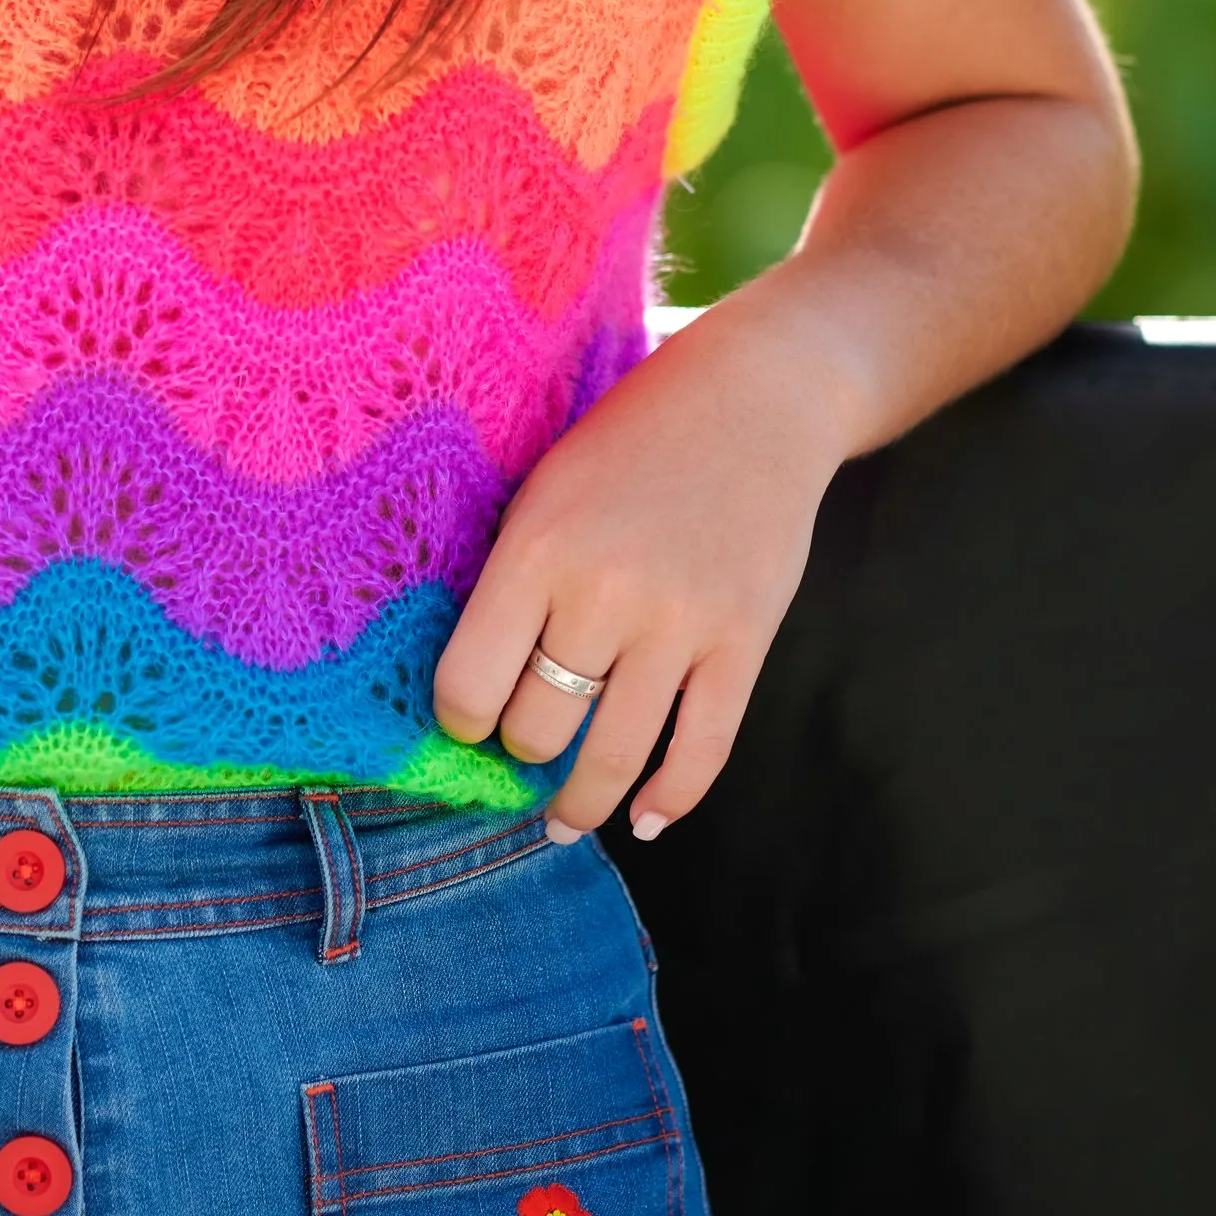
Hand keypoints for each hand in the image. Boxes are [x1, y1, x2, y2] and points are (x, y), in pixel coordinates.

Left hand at [430, 303, 850, 843]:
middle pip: (539, 728)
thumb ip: (509, 574)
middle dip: (521, 752)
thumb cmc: (630, 436)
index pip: (469, 682)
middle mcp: (605, 593)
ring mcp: (681, 623)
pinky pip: (703, 750)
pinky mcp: (744, 641)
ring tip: (562, 819)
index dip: (459, 718)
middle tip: (520, 752)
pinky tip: (647, 819)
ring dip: (583, 802)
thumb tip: (469, 678)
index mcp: (537, 547)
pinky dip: (672, 798)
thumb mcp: (543, 485)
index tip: (465, 720)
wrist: (756, 396)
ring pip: (615, 755)